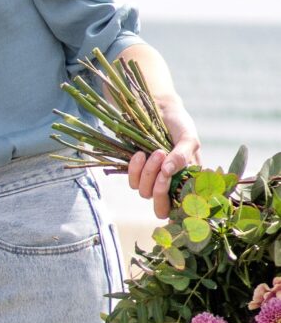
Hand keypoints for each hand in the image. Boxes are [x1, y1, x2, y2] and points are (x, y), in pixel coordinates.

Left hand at [127, 101, 200, 218]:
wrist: (159, 111)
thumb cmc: (179, 125)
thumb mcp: (189, 138)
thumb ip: (182, 155)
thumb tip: (168, 171)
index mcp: (190, 184)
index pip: (185, 210)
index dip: (180, 210)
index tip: (179, 194)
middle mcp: (171, 187)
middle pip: (161, 209)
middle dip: (160, 191)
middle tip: (163, 171)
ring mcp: (153, 181)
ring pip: (145, 193)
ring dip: (149, 173)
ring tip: (157, 152)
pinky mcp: (137, 173)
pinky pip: (132, 182)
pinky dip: (135, 169)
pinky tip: (140, 154)